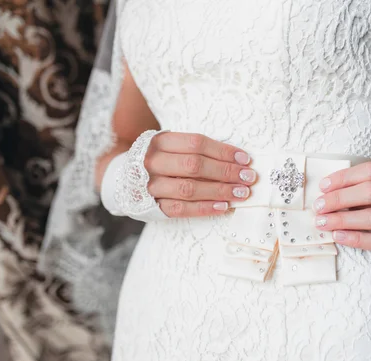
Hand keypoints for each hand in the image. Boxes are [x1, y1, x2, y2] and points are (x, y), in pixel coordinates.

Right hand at [142, 131, 256, 216]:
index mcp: (160, 141)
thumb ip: (197, 149)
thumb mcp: (171, 145)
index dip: (223, 151)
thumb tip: (237, 159)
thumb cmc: (159, 159)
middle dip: (226, 172)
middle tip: (249, 177)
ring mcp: (150, 185)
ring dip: (219, 191)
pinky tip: (223, 206)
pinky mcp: (151, 206)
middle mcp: (152, 162)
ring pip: (189, 188)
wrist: (121, 178)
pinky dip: (204, 208)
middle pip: (194, 166)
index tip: (245, 159)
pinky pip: (181, 209)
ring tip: (242, 193)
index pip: (197, 143)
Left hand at [312, 162, 370, 251]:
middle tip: (318, 206)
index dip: (344, 177)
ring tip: (322, 222)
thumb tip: (326, 192)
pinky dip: (355, 239)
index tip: (323, 186)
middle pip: (370, 192)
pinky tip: (338, 236)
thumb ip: (363, 187)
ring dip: (343, 220)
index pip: (370, 171)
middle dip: (340, 198)